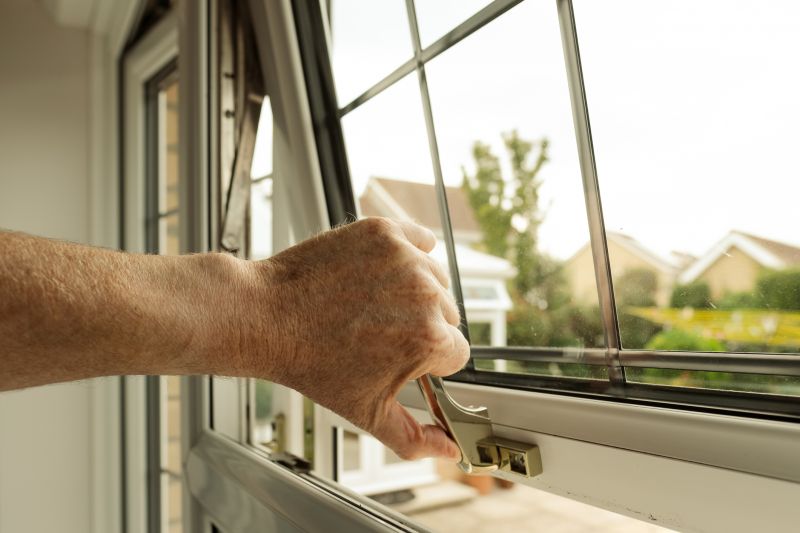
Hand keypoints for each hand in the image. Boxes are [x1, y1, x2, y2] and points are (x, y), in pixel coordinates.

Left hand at [236, 217, 468, 460]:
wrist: (266, 316)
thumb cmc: (311, 364)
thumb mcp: (366, 413)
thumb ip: (415, 439)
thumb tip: (450, 451)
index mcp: (430, 340)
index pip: (455, 353)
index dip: (427, 361)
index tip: (400, 357)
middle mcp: (426, 295)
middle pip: (448, 316)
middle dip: (422, 326)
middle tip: (380, 333)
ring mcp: (405, 259)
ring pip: (436, 279)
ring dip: (416, 292)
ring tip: (374, 305)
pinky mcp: (385, 232)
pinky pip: (420, 241)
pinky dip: (410, 253)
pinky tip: (383, 272)